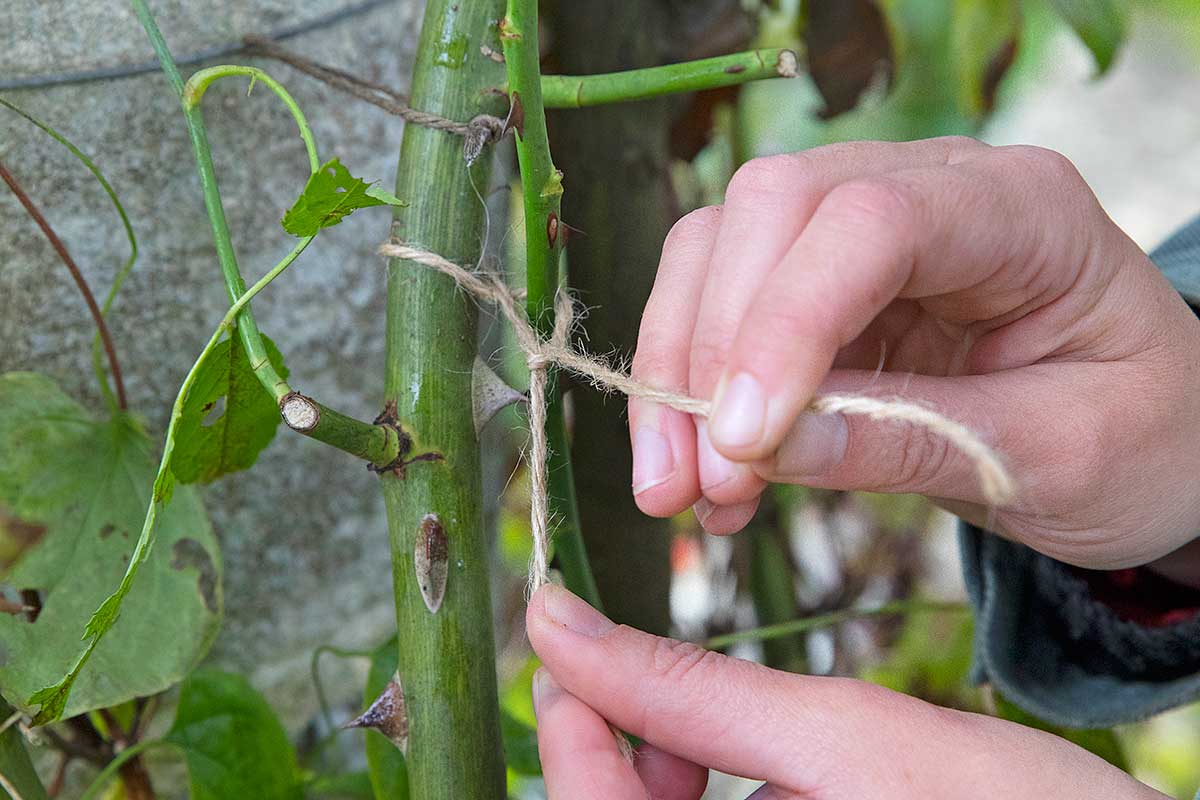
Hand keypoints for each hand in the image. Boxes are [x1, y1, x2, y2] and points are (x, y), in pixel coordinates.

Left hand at [527, 585, 1164, 799]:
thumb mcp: (837, 734)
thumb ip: (689, 690)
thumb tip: (559, 620)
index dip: (566, 721)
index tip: (566, 635)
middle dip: (611, 748)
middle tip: (637, 676)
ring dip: (651, 774)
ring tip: (697, 733)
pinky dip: (695, 799)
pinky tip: (733, 776)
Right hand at [628, 136, 1199, 569]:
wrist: (1155, 438)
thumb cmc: (1139, 439)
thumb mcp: (1053, 459)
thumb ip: (909, 442)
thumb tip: (759, 449)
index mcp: (1023, 210)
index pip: (874, 222)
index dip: (787, 323)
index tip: (743, 442)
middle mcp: (929, 187)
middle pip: (769, 209)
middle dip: (708, 349)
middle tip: (693, 482)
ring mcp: (864, 226)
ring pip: (719, 247)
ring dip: (678, 372)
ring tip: (682, 491)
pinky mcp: (819, 282)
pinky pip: (721, 308)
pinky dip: (691, 393)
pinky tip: (706, 478)